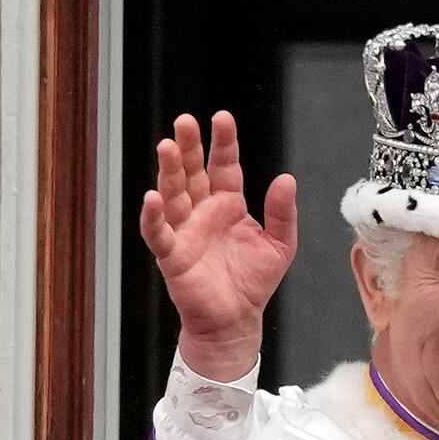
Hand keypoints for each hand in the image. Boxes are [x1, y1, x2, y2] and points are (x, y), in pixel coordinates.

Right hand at [138, 113, 299, 372]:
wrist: (237, 321)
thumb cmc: (254, 283)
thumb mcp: (281, 244)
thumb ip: (282, 212)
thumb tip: (286, 178)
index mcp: (228, 204)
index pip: (224, 165)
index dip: (223, 143)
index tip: (222, 118)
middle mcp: (203, 211)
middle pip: (193, 172)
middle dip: (190, 146)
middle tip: (185, 121)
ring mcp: (185, 230)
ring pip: (173, 193)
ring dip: (169, 171)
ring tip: (168, 146)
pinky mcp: (172, 255)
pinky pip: (158, 232)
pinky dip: (153, 216)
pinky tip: (152, 197)